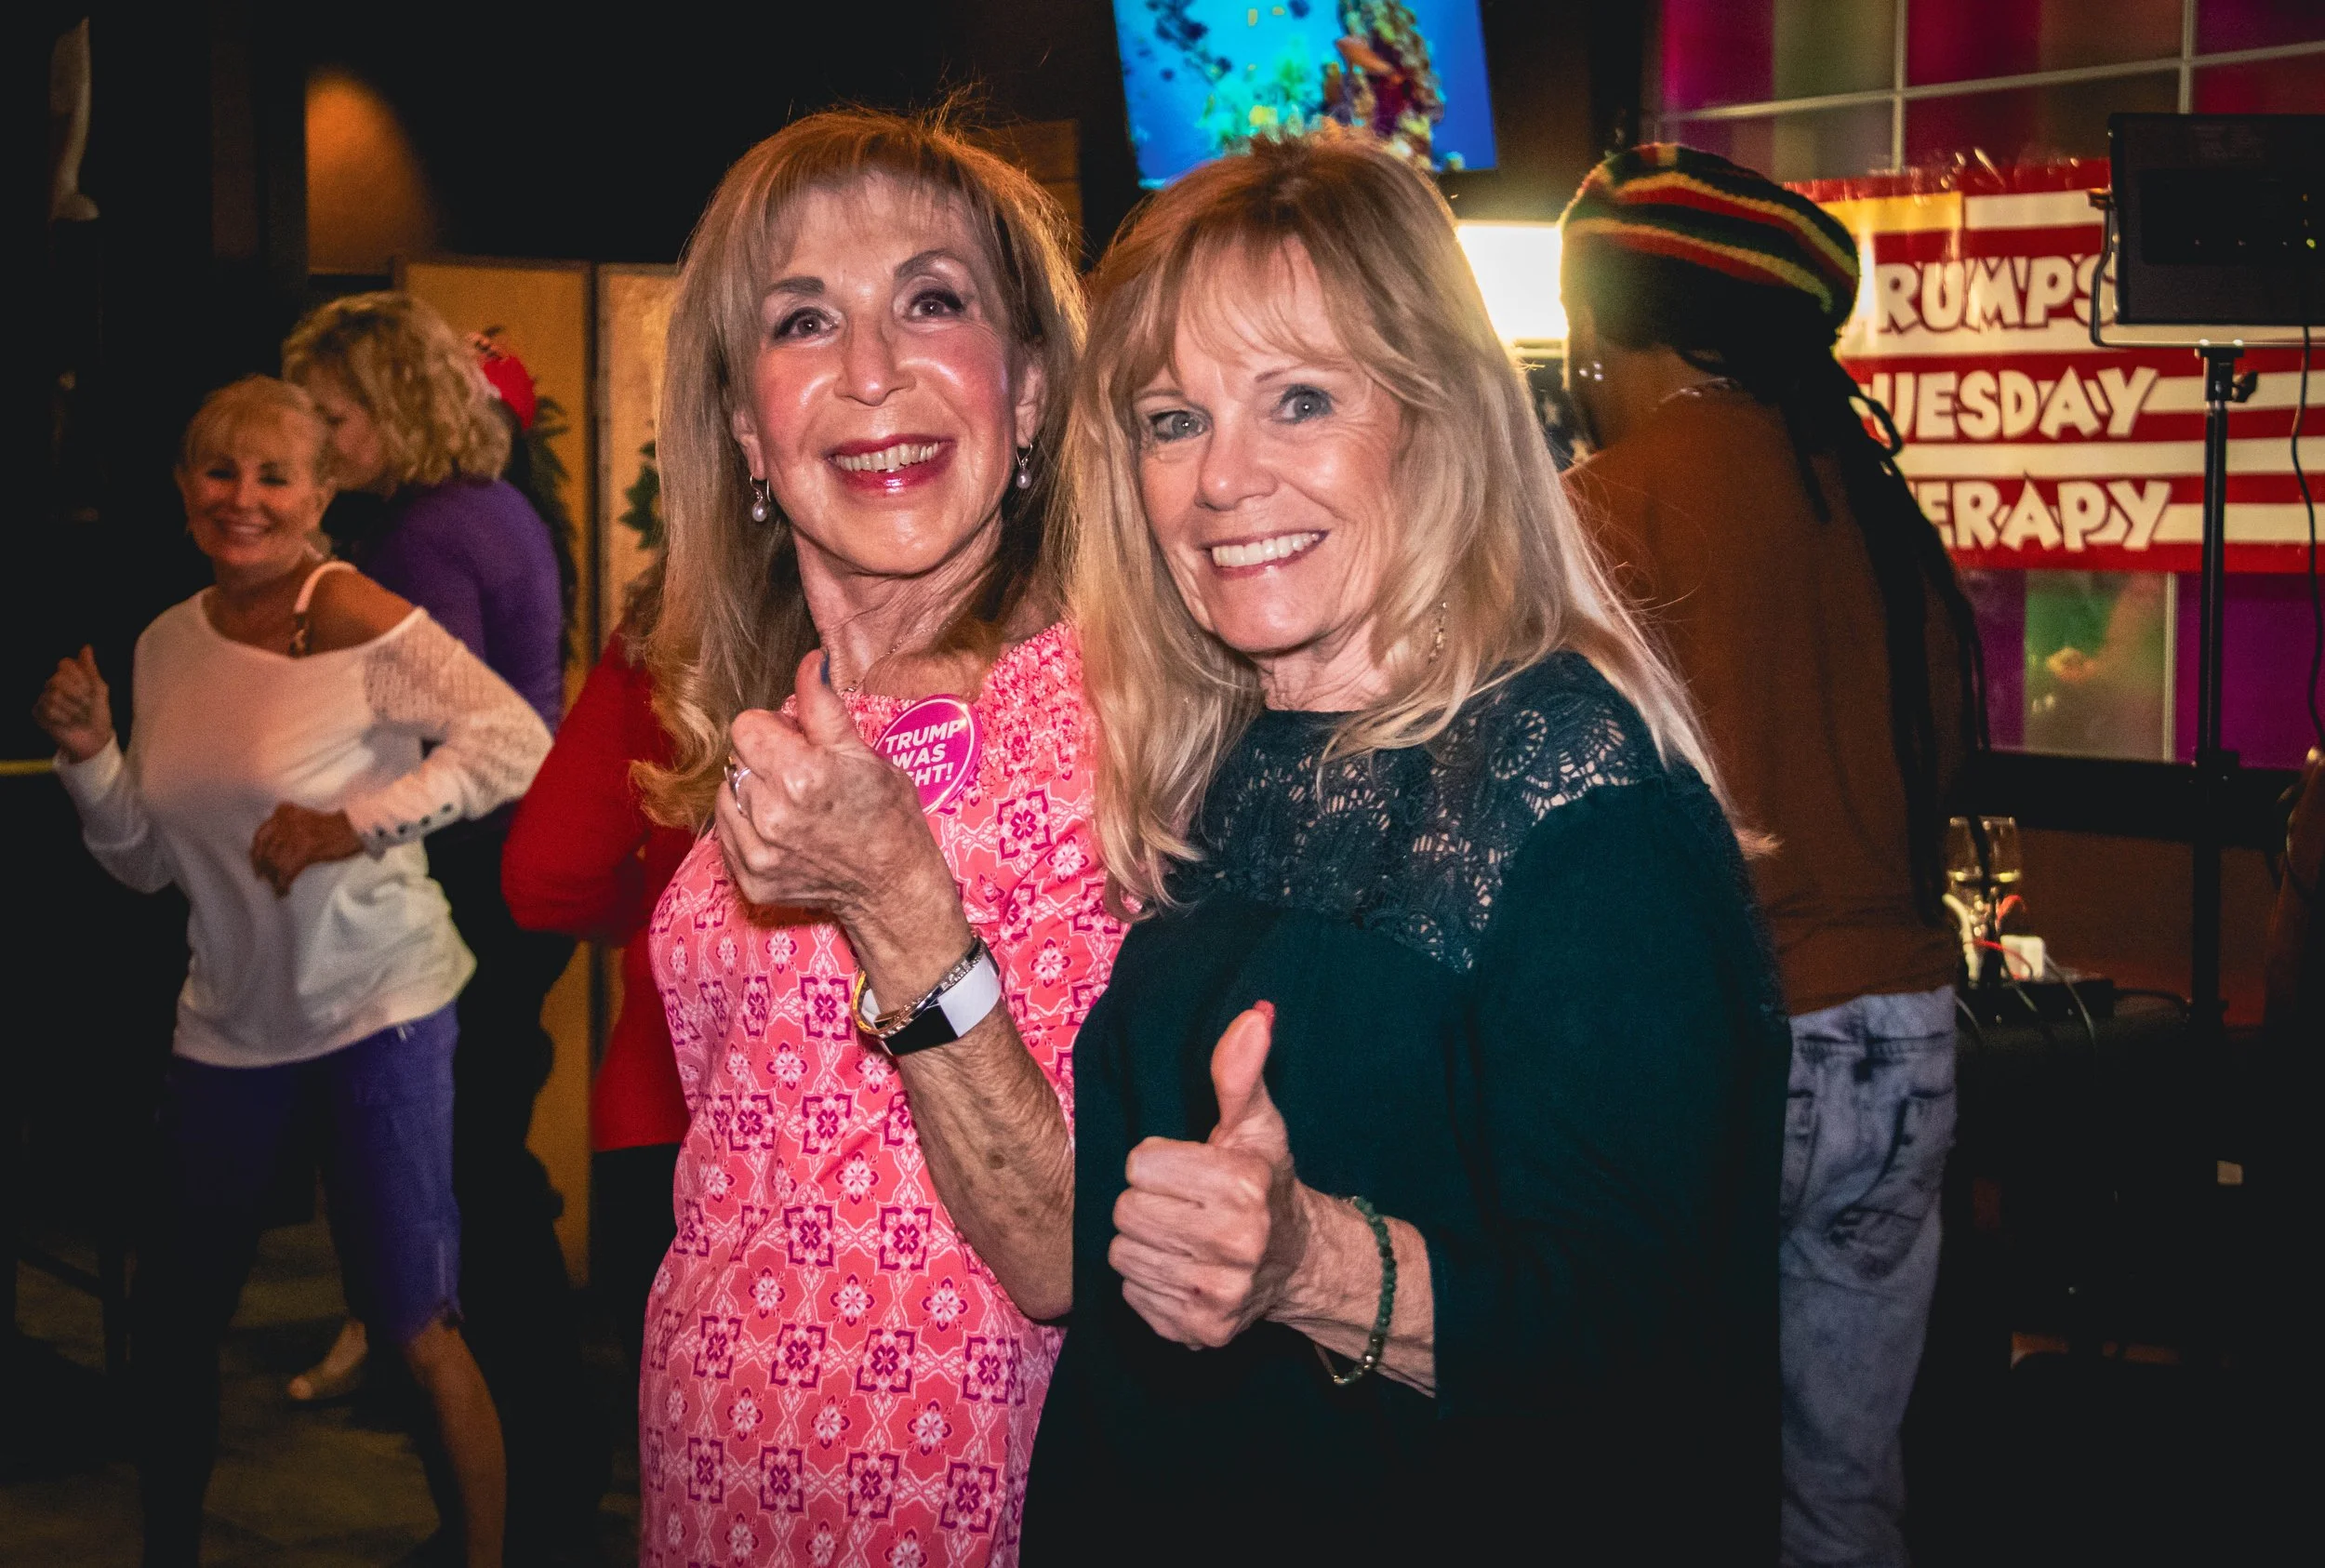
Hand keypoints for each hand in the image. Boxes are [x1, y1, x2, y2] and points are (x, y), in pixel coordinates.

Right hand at [33, 646, 113, 762]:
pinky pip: (47, 710)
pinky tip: (69, 723)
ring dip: (73, 709)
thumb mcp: (100, 689)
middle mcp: (53, 685)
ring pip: (53, 696)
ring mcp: (44, 698)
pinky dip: (64, 718)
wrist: (95, 738)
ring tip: (80, 717)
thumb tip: (86, 647)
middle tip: (87, 706)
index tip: (91, 690)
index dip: (80, 678)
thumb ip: (91, 669)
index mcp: (68, 677)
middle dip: (77, 694)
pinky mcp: (38, 713)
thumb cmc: (99, 714)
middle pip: (57, 678)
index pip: (65, 663)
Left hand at [250, 803, 361, 895]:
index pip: (260, 835)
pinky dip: (284, 883)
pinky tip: (284, 891)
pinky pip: (288, 871)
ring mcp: (295, 835)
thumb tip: (273, 850)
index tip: (256, 866)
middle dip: (264, 868)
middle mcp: (286, 821)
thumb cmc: (336, 825)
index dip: (255, 854)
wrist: (357, 827)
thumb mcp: (305, 818)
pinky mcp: (306, 849)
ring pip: (275, 862)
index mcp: (284, 812)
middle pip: (265, 850)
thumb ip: (288, 827)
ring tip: (278, 888)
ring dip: (274, 879)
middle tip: (265, 880)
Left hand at [715, 652, 963, 990]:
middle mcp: (773, 813)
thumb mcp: (866, 754)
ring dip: (752, 791)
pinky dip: (747, 824)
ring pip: (727, 791)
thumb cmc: (889, 817)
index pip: (747, 725)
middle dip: (764, 757)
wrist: (892, 887)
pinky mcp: (750, 876)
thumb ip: (823, 707)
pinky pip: (726, 830)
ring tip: (790, 804)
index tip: (798, 741)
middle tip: (799, 773)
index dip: (774, 728)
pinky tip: (781, 829)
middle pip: (736, 756)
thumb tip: (810, 661)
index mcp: (803, 774)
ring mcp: (758, 850)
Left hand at [1110, 1002, 1313, 1348]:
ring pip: (1123, 1255)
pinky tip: (1182, 1268)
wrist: (1299, 1262)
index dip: (1159, 1162)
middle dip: (1147, 1202)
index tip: (1188, 1170)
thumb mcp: (1255, 1124)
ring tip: (1180, 1235)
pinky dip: (1149, 1282)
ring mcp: (1218, 1294)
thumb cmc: (1265, 1182)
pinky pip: (1133, 1295)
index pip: (1140, 1164)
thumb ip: (1241, 1071)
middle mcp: (1235, 1244)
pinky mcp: (1200, 1333)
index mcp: (1244, 1186)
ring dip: (1144, 1243)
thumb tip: (1255, 1015)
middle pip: (1126, 1211)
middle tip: (1181, 1204)